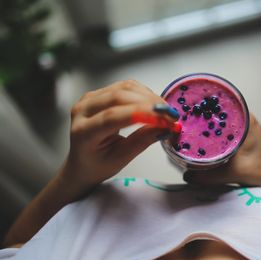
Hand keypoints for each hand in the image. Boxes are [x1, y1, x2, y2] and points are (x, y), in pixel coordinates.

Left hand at [58, 80, 176, 193]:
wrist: (82, 162)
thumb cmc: (98, 165)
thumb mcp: (122, 159)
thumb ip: (143, 140)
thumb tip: (166, 127)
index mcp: (83, 132)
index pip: (113, 117)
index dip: (142, 114)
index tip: (166, 120)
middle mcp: (82, 110)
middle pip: (119, 97)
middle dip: (150, 103)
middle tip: (171, 115)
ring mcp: (89, 98)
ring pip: (124, 88)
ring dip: (149, 97)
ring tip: (166, 111)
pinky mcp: (99, 93)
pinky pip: (124, 86)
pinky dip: (144, 93)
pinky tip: (154, 105)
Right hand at [184, 114, 260, 205]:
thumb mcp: (234, 172)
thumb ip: (209, 176)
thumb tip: (187, 175)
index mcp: (245, 119)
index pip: (219, 105)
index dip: (201, 106)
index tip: (186, 110)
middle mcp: (243, 118)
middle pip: (216, 112)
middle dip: (199, 116)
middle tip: (182, 122)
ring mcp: (241, 125)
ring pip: (217, 121)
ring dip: (204, 125)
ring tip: (186, 129)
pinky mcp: (239, 135)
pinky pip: (220, 129)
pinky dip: (210, 133)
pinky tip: (199, 139)